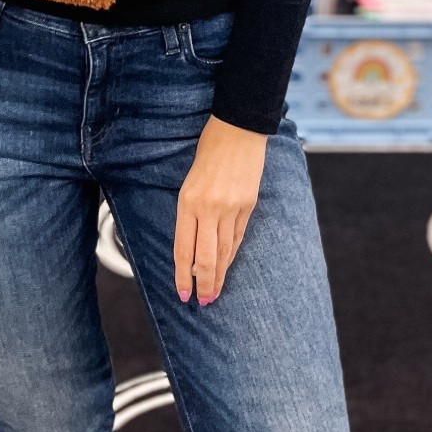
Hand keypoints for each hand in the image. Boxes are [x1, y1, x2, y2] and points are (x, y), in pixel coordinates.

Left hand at [173, 114, 266, 304]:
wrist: (238, 128)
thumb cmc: (209, 150)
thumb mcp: (189, 181)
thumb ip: (190, 212)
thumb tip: (192, 245)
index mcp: (188, 201)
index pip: (183, 249)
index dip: (182, 275)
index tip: (183, 294)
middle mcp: (209, 208)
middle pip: (206, 258)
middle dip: (203, 284)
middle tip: (203, 302)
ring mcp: (231, 208)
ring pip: (224, 251)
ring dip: (219, 275)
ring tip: (215, 292)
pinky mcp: (248, 205)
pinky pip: (238, 237)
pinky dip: (232, 254)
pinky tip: (228, 265)